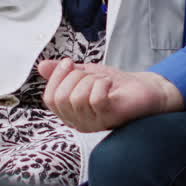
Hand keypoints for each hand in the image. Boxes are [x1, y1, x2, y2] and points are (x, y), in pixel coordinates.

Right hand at [40, 58, 183, 132]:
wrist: (144, 89)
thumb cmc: (116, 84)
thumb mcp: (85, 73)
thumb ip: (63, 72)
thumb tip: (41, 66)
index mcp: (70, 112)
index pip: (49, 99)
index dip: (56, 77)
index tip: (69, 62)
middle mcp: (79, 122)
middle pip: (60, 98)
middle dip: (75, 77)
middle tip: (91, 74)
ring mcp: (94, 123)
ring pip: (77, 98)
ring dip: (91, 80)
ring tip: (103, 80)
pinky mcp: (110, 118)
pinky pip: (95, 100)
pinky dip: (102, 84)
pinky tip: (110, 84)